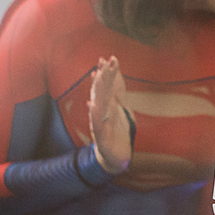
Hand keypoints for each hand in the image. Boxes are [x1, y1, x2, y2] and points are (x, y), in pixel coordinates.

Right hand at [89, 56, 132, 174]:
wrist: (117, 157)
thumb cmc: (118, 132)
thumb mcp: (123, 109)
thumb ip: (119, 92)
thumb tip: (117, 73)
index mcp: (107, 105)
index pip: (108, 86)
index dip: (109, 72)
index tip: (111, 58)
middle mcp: (101, 112)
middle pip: (101, 92)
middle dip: (102, 76)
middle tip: (103, 62)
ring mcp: (100, 123)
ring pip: (97, 105)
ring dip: (96, 91)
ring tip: (97, 76)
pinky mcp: (101, 137)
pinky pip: (96, 124)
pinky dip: (94, 114)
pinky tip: (92, 104)